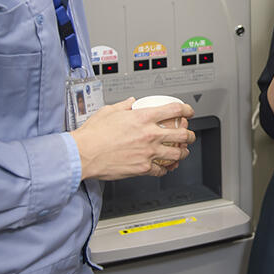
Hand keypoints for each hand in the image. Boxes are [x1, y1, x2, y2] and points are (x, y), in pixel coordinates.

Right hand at [70, 97, 194, 179]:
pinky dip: (166, 169)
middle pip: (182, 134)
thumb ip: (124, 106)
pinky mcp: (142, 168)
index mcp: (143, 118)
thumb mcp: (109, 112)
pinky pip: (161, 170)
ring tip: (182, 152)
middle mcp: (149, 135)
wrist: (82, 155)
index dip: (186, 110)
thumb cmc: (93, 135)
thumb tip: (131, 102)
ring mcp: (148, 153)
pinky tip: (165, 167)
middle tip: (190, 135)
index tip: (188, 112)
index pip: (174, 110)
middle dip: (190, 135)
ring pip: (176, 154)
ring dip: (183, 153)